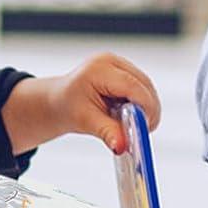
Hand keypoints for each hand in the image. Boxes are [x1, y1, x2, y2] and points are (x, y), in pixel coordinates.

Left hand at [1, 53, 160, 154]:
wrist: (59, 100)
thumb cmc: (68, 107)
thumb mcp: (85, 121)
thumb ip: (107, 132)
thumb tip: (123, 145)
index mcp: (98, 69)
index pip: (132, 86)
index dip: (144, 107)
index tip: (146, 128)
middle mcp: (110, 61)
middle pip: (144, 84)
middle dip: (148, 109)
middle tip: (144, 131)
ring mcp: (118, 63)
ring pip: (146, 86)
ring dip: (146, 106)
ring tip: (135, 124)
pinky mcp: (124, 69)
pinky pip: (142, 86)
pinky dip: (142, 102)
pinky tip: (132, 114)